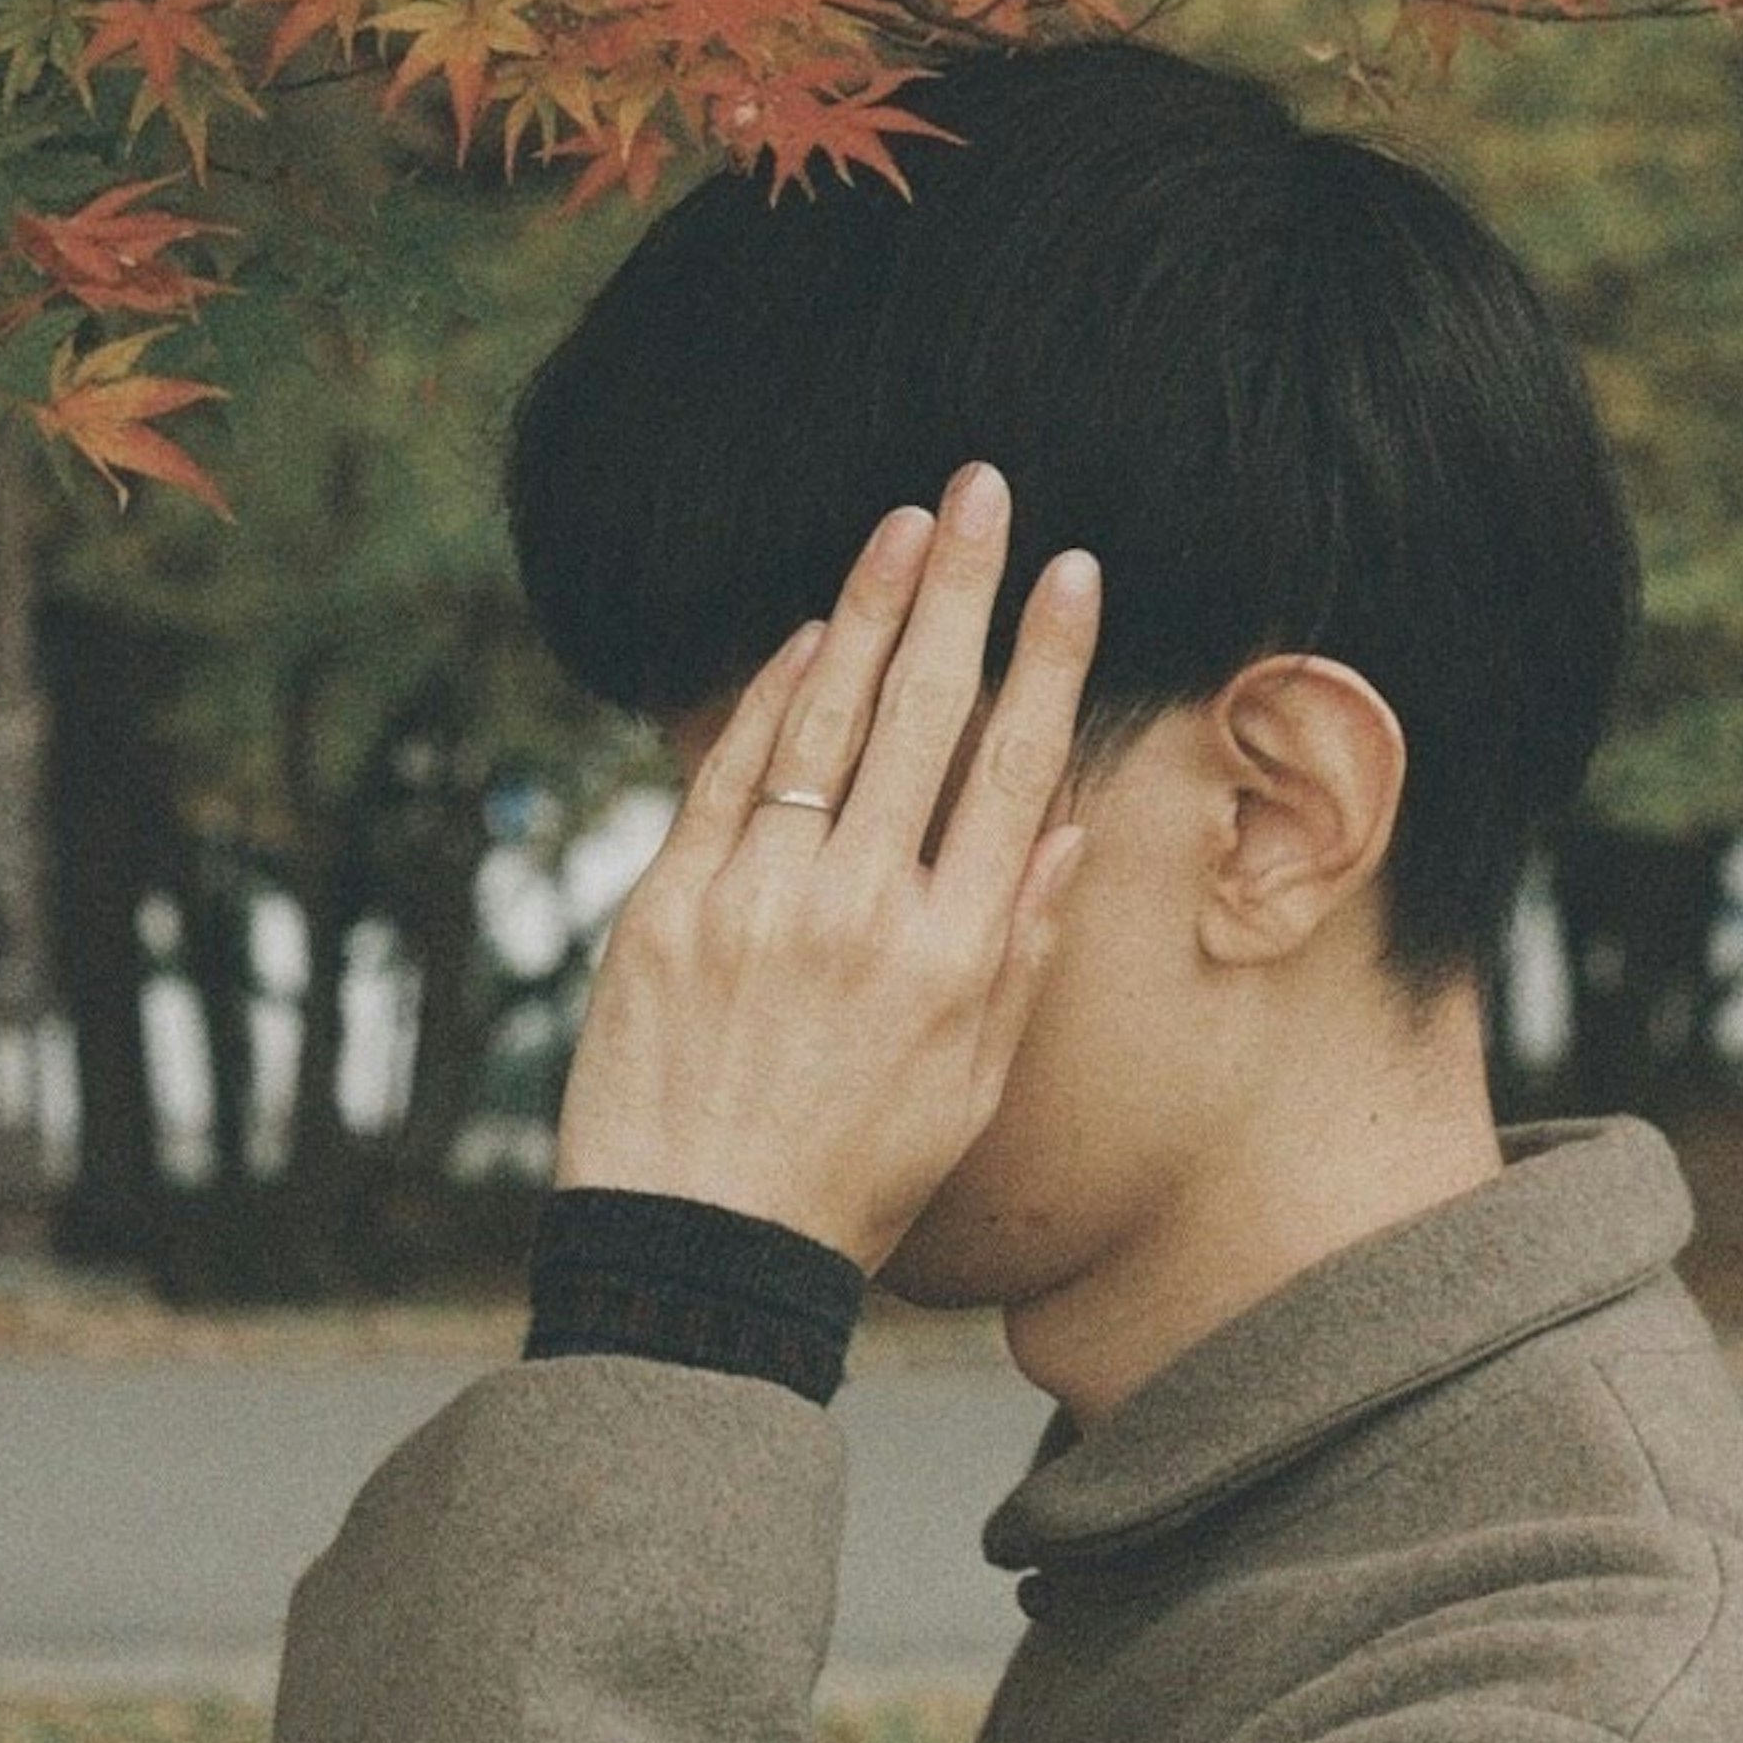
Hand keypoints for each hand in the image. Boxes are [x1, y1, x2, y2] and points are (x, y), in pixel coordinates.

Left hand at [552, 460, 1101, 1271]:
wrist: (696, 1253)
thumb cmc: (851, 1179)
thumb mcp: (972, 1086)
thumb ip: (1023, 951)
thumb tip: (1061, 826)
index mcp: (954, 956)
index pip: (1014, 767)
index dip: (1050, 659)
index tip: (1073, 570)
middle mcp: (864, 913)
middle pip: (927, 711)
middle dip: (963, 586)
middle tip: (982, 488)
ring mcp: (759, 901)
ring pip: (827, 716)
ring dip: (868, 605)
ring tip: (903, 522)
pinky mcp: (669, 905)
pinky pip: (730, 770)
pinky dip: (769, 693)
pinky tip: (805, 631)